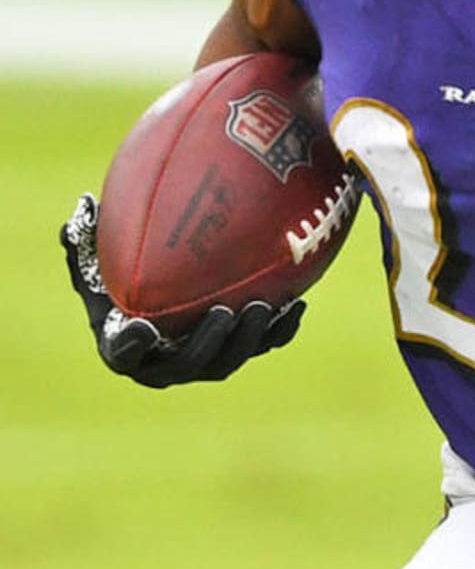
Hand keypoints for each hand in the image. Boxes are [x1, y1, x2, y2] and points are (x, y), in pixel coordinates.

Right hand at [59, 193, 304, 388]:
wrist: (167, 289)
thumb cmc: (127, 274)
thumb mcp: (102, 256)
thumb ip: (88, 238)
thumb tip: (85, 203)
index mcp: (126, 346)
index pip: (123, 354)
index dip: (132, 347)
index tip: (143, 327)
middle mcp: (166, 362)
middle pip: (187, 365)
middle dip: (207, 343)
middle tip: (222, 312)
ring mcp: (205, 360)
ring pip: (228, 361)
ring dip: (247, 340)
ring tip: (261, 308)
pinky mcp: (239, 348)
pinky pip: (263, 346)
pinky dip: (280, 330)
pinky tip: (295, 304)